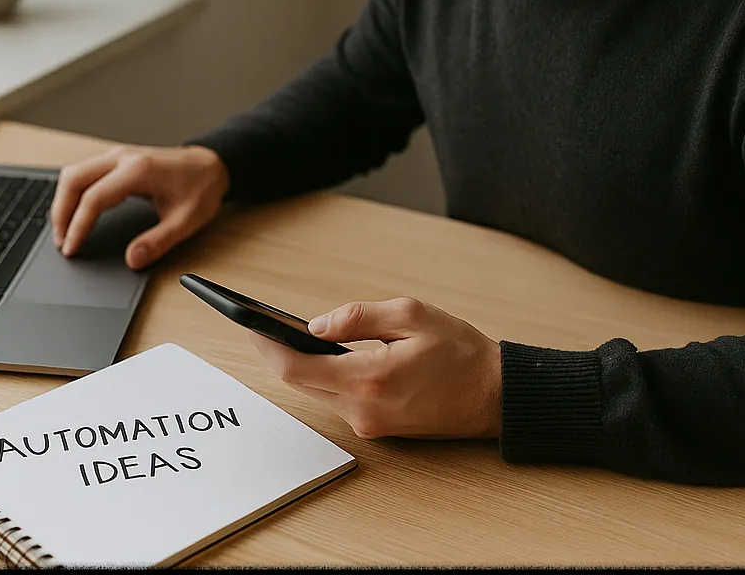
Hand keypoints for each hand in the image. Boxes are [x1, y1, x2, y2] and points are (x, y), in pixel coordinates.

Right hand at [51, 144, 229, 269]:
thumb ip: (158, 242)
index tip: (71, 248)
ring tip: (64, 231)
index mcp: (138, 170)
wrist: (212, 164)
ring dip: (63, 201)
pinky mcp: (116, 159)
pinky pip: (84, 172)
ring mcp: (117, 155)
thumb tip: (132, 259)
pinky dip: (73, 192)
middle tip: (61, 242)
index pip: (94, 198)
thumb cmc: (201, 187)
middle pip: (73, 179)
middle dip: (61, 212)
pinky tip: (75, 212)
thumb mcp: (186, 221)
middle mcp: (122, 157)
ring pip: (74, 172)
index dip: (78, 226)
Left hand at [248, 297, 501, 440]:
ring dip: (301, 365)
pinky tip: (323, 354)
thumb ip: (359, 317)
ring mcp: (369, 424)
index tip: (250, 323)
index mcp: (369, 379)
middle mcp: (363, 409)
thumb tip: (316, 324)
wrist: (495, 397)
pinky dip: (325, 376)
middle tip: (259, 323)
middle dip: (277, 352)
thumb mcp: (412, 315)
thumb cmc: (460, 353)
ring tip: (285, 333)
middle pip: (300, 382)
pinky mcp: (377, 428)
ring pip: (318, 391)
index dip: (267, 345)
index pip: (297, 368)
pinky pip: (337, 399)